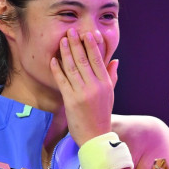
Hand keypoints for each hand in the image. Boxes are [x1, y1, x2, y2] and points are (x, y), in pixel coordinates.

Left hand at [50, 28, 117, 144]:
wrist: (95, 137)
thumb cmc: (102, 115)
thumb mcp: (110, 95)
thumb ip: (112, 77)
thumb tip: (115, 60)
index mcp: (106, 84)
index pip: (98, 60)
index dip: (92, 45)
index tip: (88, 33)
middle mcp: (95, 86)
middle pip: (84, 60)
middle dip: (77, 44)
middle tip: (71, 30)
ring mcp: (82, 93)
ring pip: (72, 68)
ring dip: (66, 52)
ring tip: (62, 40)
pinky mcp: (70, 100)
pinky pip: (62, 81)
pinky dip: (57, 69)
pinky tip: (53, 60)